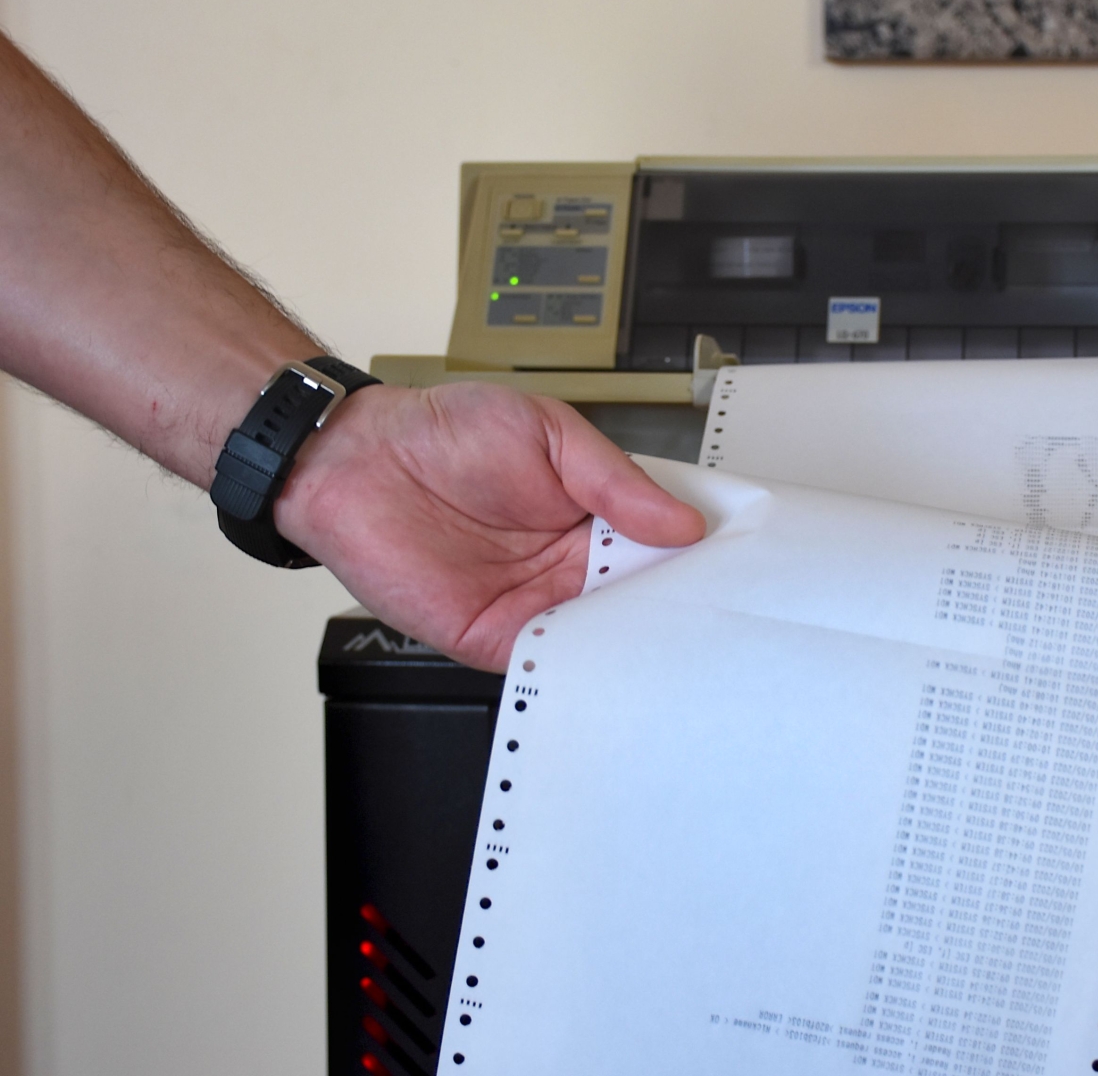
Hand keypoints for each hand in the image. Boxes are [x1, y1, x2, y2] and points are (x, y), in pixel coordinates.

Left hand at [274, 382, 705, 671]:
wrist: (356, 458)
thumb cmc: (443, 431)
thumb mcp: (549, 430)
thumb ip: (615, 481)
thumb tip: (682, 523)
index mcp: (594, 516)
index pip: (662, 550)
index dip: (697, 563)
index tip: (737, 574)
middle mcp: (570, 566)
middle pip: (642, 602)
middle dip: (678, 615)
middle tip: (721, 623)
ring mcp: (535, 605)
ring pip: (603, 641)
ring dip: (636, 648)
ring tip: (681, 654)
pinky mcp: (493, 637)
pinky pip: (547, 664)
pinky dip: (579, 671)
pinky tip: (611, 668)